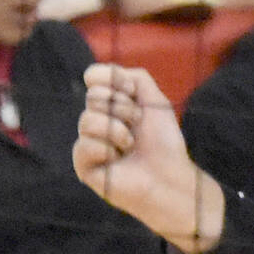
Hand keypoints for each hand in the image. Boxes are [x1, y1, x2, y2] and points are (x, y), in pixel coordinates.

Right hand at [74, 62, 220, 251]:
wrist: (170, 177)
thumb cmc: (163, 141)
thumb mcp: (154, 99)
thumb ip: (135, 76)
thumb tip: (106, 76)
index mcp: (111, 103)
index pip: (93, 76)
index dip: (114, 80)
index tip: (133, 93)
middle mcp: (97, 120)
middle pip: (92, 95)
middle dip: (122, 107)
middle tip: (137, 123)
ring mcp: (89, 142)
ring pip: (86, 120)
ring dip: (116, 130)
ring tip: (129, 145)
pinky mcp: (84, 166)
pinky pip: (83, 146)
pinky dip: (105, 150)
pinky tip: (116, 160)